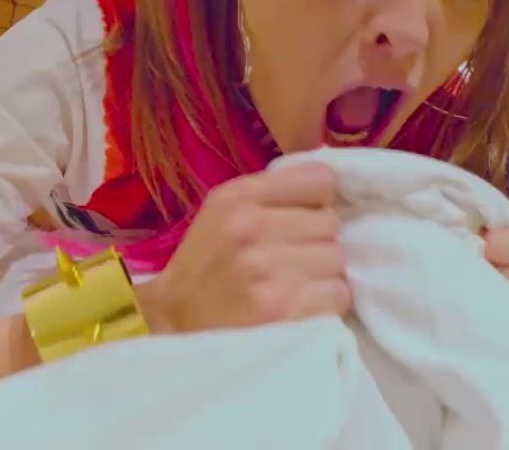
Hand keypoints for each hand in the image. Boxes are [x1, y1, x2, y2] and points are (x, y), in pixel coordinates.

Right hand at [142, 162, 350, 333]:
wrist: (170, 328)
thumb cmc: (203, 271)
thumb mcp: (221, 216)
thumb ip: (270, 197)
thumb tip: (331, 187)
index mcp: (236, 198)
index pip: (319, 180)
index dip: (317, 203)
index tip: (302, 222)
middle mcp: (250, 227)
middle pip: (330, 223)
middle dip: (317, 244)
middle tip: (291, 264)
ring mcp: (266, 269)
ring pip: (338, 260)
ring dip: (323, 277)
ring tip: (294, 288)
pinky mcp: (282, 309)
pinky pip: (338, 294)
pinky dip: (325, 305)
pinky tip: (298, 310)